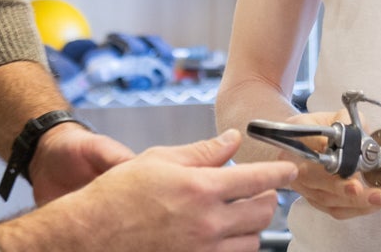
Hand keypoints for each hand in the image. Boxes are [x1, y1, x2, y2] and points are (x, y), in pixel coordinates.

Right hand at [0, 129, 296, 251]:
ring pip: (252, 242)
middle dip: (267, 199)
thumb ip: (202, 152)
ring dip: (252, 226)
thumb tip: (230, 140)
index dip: (279, 173)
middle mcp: (208, 223)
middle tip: (261, 191)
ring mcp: (202, 251)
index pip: (257, 178)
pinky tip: (223, 237)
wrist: (90, 235)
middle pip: (262, 212)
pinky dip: (235, 248)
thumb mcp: (159, 161)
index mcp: (200, 189)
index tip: (289, 170)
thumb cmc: (117, 197)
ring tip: (239, 214)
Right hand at [282, 109, 380, 219]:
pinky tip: (371, 205)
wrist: (304, 143)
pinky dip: (354, 209)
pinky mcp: (315, 200)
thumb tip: (356, 135)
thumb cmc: (318, 129)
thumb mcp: (331, 116)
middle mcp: (295, 166)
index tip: (345, 166)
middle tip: (361, 189)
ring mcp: (304, 186)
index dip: (324, 159)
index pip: (307, 149)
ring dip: (353, 202)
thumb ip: (345, 120)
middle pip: (314, 180)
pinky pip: (333, 210)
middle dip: (340, 188)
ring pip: (326, 199)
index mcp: (297, 139)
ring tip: (377, 198)